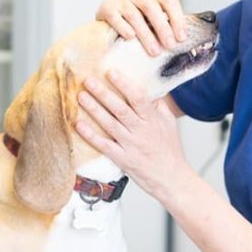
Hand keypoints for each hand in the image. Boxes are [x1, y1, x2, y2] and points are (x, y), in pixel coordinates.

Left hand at [74, 69, 193, 201]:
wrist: (172, 179)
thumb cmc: (170, 150)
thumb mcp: (169, 123)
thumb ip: (158, 105)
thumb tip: (148, 87)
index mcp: (153, 120)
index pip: (138, 98)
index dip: (124, 84)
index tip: (111, 72)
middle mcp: (141, 131)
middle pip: (120, 109)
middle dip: (103, 93)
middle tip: (88, 81)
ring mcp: (130, 145)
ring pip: (109, 124)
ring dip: (94, 109)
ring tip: (81, 97)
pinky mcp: (122, 159)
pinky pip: (103, 145)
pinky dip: (90, 135)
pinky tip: (79, 125)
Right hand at [96, 0, 187, 55]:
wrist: (106, 20)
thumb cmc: (135, 26)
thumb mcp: (152, 23)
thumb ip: (167, 31)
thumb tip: (189, 49)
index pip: (169, 2)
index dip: (177, 19)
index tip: (182, 38)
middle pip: (151, 6)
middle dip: (162, 27)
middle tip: (169, 46)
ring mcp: (121, 1)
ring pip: (134, 14)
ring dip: (145, 33)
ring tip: (154, 52)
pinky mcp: (106, 9)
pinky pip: (115, 17)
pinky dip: (123, 27)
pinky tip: (130, 38)